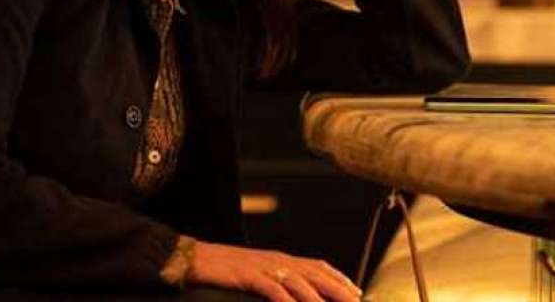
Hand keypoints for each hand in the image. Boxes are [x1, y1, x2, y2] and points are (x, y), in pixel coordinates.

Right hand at [187, 241, 361, 301]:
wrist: (197, 258)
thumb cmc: (227, 269)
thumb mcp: (259, 274)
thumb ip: (279, 283)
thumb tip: (296, 295)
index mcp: (282, 258)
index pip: (319, 266)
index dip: (340, 278)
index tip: (357, 292)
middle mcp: (279, 260)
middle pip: (317, 274)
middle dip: (340, 290)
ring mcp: (265, 267)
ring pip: (300, 283)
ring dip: (319, 299)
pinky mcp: (250, 275)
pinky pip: (274, 290)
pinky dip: (288, 301)